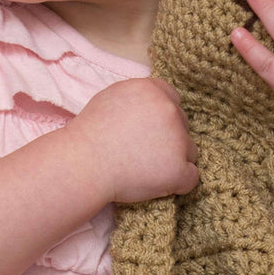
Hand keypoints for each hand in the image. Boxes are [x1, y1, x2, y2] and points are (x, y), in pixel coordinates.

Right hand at [65, 77, 198, 204]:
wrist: (82, 164)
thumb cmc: (89, 134)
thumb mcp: (112, 98)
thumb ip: (139, 99)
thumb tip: (152, 105)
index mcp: (153, 91)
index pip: (173, 101)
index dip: (162, 118)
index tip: (148, 132)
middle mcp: (169, 111)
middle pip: (183, 125)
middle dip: (169, 139)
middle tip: (142, 153)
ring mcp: (177, 140)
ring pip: (190, 151)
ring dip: (174, 160)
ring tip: (145, 169)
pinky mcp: (177, 169)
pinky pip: (191, 178)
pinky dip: (177, 184)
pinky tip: (156, 184)